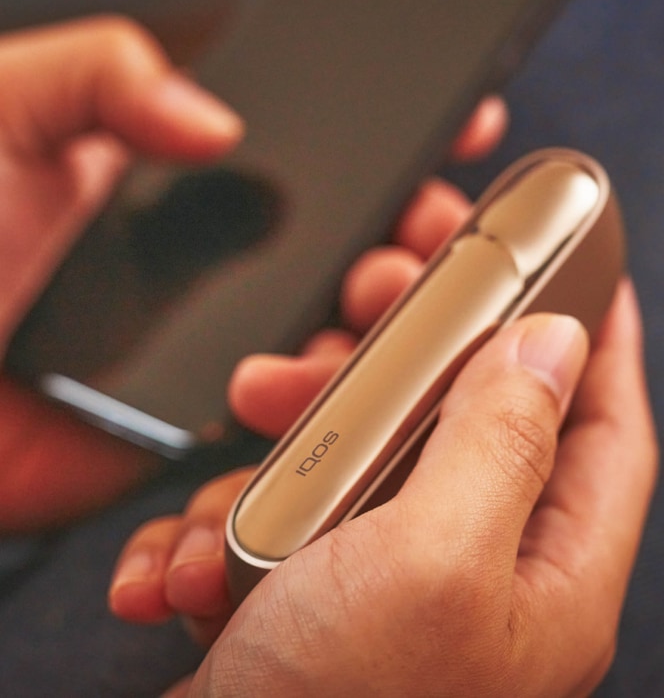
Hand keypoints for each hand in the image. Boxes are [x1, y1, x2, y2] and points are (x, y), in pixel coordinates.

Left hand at [0, 14, 505, 533]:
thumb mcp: (8, 109)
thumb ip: (105, 72)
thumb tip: (216, 120)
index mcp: (190, 193)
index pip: (318, 164)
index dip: (397, 146)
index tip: (463, 126)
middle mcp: (219, 273)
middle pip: (351, 262)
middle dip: (414, 250)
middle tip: (422, 239)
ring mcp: (213, 360)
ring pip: (331, 356)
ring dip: (372, 348)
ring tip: (359, 323)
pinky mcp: (191, 443)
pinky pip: (272, 446)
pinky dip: (304, 441)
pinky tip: (306, 417)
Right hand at [110, 280, 656, 697]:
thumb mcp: (432, 561)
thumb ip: (504, 441)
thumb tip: (556, 343)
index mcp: (541, 577)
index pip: (605, 432)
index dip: (600, 349)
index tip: (587, 275)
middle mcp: (472, 578)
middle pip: (457, 424)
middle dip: (389, 373)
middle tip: (349, 320)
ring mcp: (384, 587)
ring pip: (347, 465)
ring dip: (269, 472)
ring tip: (221, 525)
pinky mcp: (307, 596)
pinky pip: (274, 523)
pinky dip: (219, 536)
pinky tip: (184, 574)